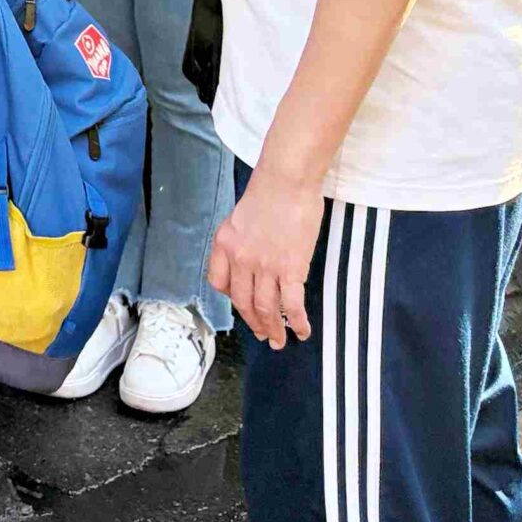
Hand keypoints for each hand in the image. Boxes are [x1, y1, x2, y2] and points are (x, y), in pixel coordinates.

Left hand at [209, 165, 322, 349]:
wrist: (287, 181)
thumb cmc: (269, 192)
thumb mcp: (240, 218)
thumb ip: (241, 241)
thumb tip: (252, 259)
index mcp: (225, 244)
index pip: (219, 283)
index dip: (231, 299)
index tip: (243, 306)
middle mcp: (240, 259)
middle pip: (243, 302)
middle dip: (254, 323)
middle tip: (264, 335)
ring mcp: (264, 266)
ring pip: (266, 309)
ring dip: (274, 329)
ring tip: (281, 340)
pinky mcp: (290, 269)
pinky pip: (291, 304)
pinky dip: (297, 322)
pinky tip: (302, 331)